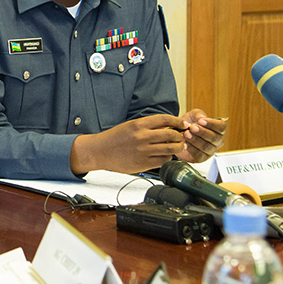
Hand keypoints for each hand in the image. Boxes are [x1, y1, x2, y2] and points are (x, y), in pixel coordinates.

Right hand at [71, 114, 186, 173]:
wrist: (99, 151)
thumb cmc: (114, 138)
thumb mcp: (130, 126)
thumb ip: (148, 126)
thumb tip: (168, 127)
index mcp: (138, 125)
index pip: (165, 120)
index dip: (177, 122)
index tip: (183, 124)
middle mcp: (142, 137)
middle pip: (171, 135)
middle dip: (180, 136)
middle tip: (182, 137)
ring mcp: (143, 151)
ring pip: (170, 149)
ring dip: (178, 148)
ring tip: (178, 147)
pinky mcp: (143, 163)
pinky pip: (163, 160)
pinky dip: (168, 157)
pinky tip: (166, 155)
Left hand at [175, 109, 226, 162]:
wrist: (176, 134)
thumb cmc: (188, 124)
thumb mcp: (192, 116)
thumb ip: (197, 114)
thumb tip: (201, 117)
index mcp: (218, 130)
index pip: (221, 127)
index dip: (212, 124)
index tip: (201, 121)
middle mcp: (217, 141)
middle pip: (214, 138)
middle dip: (202, 132)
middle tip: (192, 127)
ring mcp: (210, 151)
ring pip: (206, 146)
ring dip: (195, 140)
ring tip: (186, 134)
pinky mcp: (201, 158)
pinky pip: (198, 154)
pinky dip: (190, 147)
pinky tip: (184, 142)